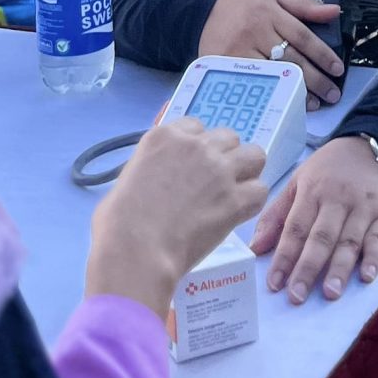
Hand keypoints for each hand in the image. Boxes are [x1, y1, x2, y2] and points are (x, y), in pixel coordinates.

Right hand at [86, 118, 269, 318]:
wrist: (136, 250)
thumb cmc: (117, 224)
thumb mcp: (127, 180)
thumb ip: (150, 170)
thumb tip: (156, 182)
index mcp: (164, 137)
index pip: (196, 127)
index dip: (198, 147)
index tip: (193, 167)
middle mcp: (196, 146)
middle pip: (228, 137)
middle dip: (224, 157)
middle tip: (214, 183)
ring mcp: (219, 170)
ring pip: (254, 156)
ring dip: (246, 172)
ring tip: (234, 194)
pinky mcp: (235, 199)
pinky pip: (260, 191)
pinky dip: (252, 202)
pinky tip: (238, 215)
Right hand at [200, 0, 344, 105]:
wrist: (202, 13)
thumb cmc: (244, 5)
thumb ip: (304, 6)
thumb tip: (335, 11)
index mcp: (269, 11)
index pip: (302, 36)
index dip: (322, 54)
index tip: (338, 70)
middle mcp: (256, 30)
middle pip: (291, 58)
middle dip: (316, 79)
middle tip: (333, 94)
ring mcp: (240, 50)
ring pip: (274, 73)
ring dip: (297, 91)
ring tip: (316, 104)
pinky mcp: (226, 65)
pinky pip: (254, 82)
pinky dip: (272, 93)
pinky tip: (286, 102)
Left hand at [251, 137, 377, 302]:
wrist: (376, 143)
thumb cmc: (331, 168)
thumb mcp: (299, 180)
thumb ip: (277, 214)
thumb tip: (255, 248)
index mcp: (312, 192)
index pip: (295, 229)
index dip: (284, 257)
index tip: (274, 284)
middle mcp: (337, 200)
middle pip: (320, 238)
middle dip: (307, 268)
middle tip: (297, 296)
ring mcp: (364, 207)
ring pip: (349, 241)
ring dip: (339, 268)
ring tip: (330, 293)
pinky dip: (374, 257)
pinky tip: (367, 276)